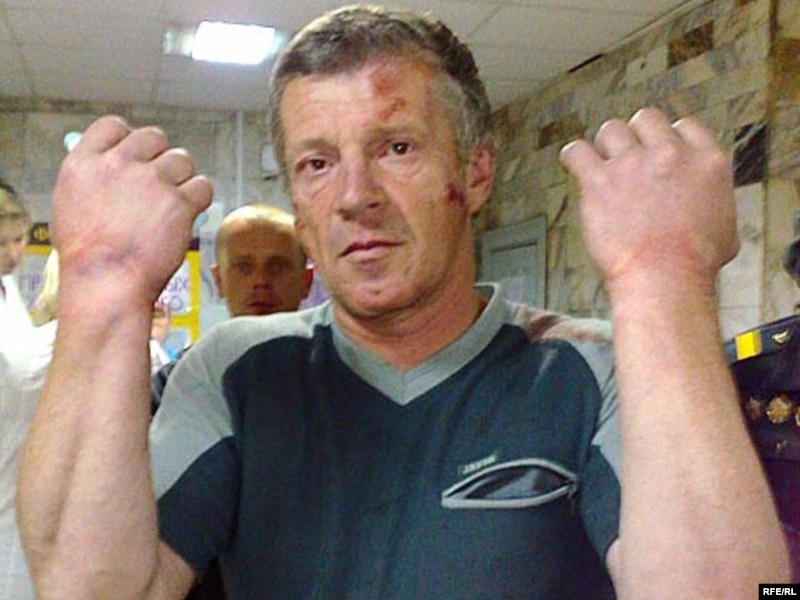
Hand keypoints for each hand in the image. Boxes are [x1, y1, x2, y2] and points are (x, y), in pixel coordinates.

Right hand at [52, 116, 212, 304]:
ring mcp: (151, 181)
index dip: (129, 138)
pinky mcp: (179, 202)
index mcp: (84, 163)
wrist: (106, 283)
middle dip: (160, 157)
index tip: (137, 155)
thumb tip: (109, 165)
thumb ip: (92, 179)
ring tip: (171, 206)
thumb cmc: (87, 256)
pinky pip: (203, 186)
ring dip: (182, 179)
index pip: (113, 125)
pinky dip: (199, 199)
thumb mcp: (69, 206)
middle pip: (154, 137)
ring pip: (182, 160)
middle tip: (159, 184)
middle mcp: (119, 164)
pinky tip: (188, 214)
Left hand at [559, 108, 738, 291]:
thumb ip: (713, 206)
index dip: (668, 138)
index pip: (684, 126)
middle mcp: (670, 154)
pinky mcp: (599, 180)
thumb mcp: (726, 230)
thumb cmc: (694, 265)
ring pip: (611, 130)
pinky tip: (574, 165)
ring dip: (605, 147)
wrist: (665, 279)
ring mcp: (633, 164)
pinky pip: (576, 151)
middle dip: (635, 137)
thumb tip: (707, 210)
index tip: (657, 152)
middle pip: (646, 119)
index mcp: (706, 162)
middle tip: (628, 161)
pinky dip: (572, 157)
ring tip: (602, 168)